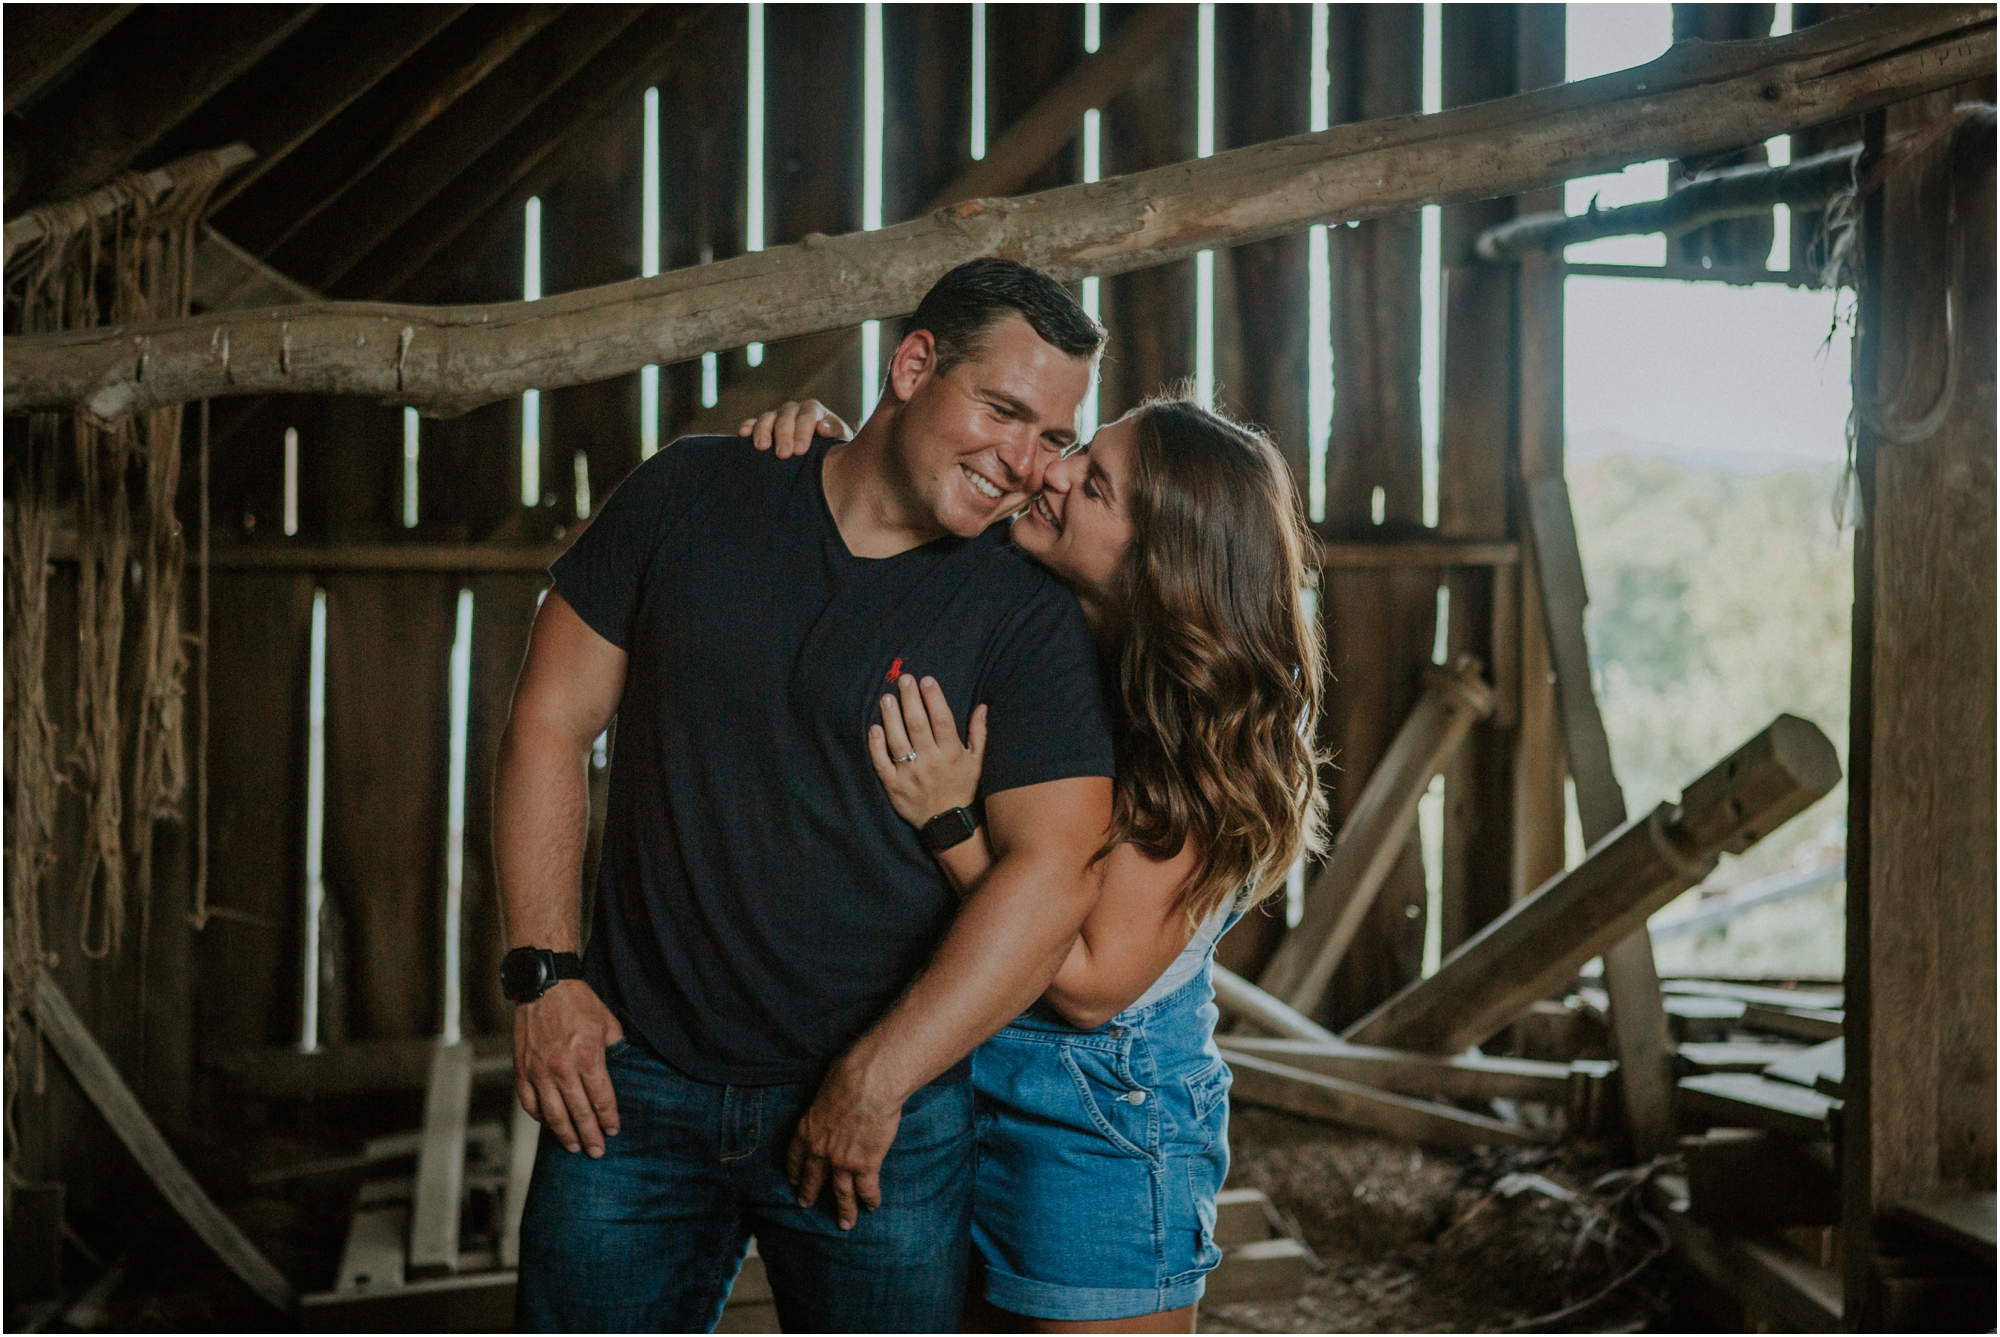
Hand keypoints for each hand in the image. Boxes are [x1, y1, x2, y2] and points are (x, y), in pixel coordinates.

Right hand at [512, 979, 623, 1156]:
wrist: (544, 985)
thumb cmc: (578, 1002)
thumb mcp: (607, 1024)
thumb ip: (616, 1050)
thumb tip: (624, 1068)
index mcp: (588, 1057)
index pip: (602, 1099)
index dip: (608, 1119)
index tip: (613, 1131)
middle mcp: (562, 1068)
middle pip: (578, 1112)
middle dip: (590, 1135)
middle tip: (597, 1152)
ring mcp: (539, 1071)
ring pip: (552, 1114)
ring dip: (564, 1133)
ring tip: (573, 1146)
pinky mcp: (522, 1069)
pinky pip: (529, 1102)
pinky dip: (539, 1116)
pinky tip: (548, 1124)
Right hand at [738, 400, 851, 457]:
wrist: (823, 457)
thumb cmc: (833, 450)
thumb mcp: (840, 443)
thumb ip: (834, 434)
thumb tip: (822, 427)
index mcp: (814, 411)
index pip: (808, 414)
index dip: (803, 431)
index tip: (800, 451)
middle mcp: (794, 410)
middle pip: (786, 415)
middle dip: (784, 434)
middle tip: (783, 454)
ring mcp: (777, 417)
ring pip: (768, 417)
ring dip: (763, 430)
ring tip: (762, 447)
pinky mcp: (763, 427)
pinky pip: (753, 423)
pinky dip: (747, 426)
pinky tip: (742, 434)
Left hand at [785, 1058, 902, 1229]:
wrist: (871, 1082)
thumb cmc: (849, 1075)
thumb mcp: (824, 1088)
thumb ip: (824, 1102)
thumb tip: (832, 1098)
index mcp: (806, 1130)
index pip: (796, 1158)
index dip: (795, 1172)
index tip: (795, 1181)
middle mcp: (820, 1151)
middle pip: (813, 1179)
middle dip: (809, 1194)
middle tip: (806, 1205)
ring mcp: (843, 1161)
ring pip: (841, 1193)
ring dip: (844, 1210)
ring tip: (845, 1223)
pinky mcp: (866, 1164)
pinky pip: (867, 1189)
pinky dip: (870, 1199)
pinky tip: (871, 1206)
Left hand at [868, 675, 986, 828]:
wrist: (948, 824)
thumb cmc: (963, 788)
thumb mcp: (977, 762)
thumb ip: (979, 733)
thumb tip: (982, 707)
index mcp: (952, 753)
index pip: (941, 719)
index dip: (933, 697)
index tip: (926, 680)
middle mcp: (930, 762)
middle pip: (917, 724)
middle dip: (910, 698)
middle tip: (904, 679)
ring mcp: (910, 775)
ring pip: (897, 740)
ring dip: (891, 716)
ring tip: (887, 697)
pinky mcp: (894, 787)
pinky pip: (882, 763)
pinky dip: (876, 745)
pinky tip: (874, 727)